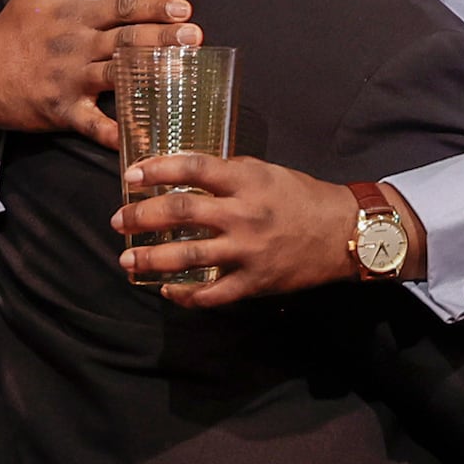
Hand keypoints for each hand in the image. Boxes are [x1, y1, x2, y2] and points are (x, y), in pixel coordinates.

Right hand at [0, 0, 203, 171]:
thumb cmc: (13, 27)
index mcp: (75, 15)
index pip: (120, 7)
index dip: (153, 5)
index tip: (184, 7)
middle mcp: (76, 46)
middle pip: (126, 40)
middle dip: (162, 38)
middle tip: (195, 37)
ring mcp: (70, 80)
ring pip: (117, 77)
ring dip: (150, 77)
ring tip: (183, 75)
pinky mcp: (63, 111)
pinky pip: (94, 124)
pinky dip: (117, 132)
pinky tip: (145, 137)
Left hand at [111, 154, 378, 306]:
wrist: (345, 232)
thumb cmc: (302, 196)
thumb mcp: (266, 172)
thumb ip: (228, 174)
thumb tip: (185, 174)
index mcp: (247, 180)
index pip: (194, 168)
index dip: (159, 169)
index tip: (133, 174)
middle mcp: (244, 214)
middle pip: (182, 212)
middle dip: (144, 216)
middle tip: (118, 220)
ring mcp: (248, 251)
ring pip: (190, 257)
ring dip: (153, 259)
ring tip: (127, 260)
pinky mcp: (256, 281)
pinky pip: (214, 294)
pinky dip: (187, 296)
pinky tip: (168, 291)